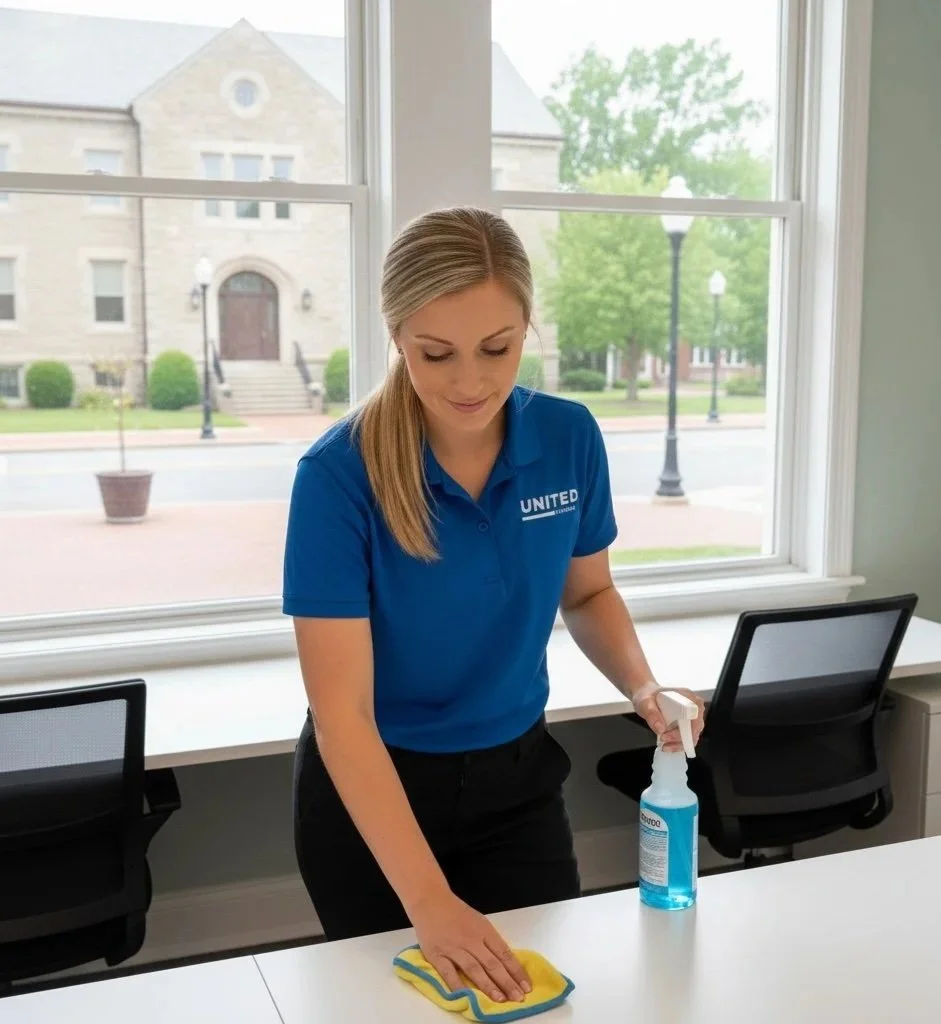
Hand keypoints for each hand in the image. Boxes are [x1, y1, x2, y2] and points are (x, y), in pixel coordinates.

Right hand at [408, 889, 531, 1003]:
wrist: (430, 901)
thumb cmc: (457, 912)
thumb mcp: (479, 922)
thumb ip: (490, 941)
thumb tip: (505, 964)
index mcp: (484, 931)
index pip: (504, 953)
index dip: (516, 971)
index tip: (527, 986)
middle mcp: (471, 940)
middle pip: (492, 963)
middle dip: (507, 982)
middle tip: (518, 998)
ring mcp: (453, 948)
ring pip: (474, 969)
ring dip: (488, 985)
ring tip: (500, 999)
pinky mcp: (437, 955)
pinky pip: (449, 973)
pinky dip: (458, 986)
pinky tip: (467, 997)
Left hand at [632, 685, 704, 752]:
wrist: (646, 696)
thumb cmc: (648, 695)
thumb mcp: (645, 701)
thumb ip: (651, 713)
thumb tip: (661, 728)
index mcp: (688, 697)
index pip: (694, 715)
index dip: (685, 728)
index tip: (667, 733)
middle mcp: (694, 707)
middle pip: (695, 728)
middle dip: (680, 739)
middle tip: (663, 741)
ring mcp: (691, 717)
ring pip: (692, 736)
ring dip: (679, 744)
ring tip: (664, 746)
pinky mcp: (687, 726)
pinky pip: (687, 738)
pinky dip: (678, 744)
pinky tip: (667, 745)